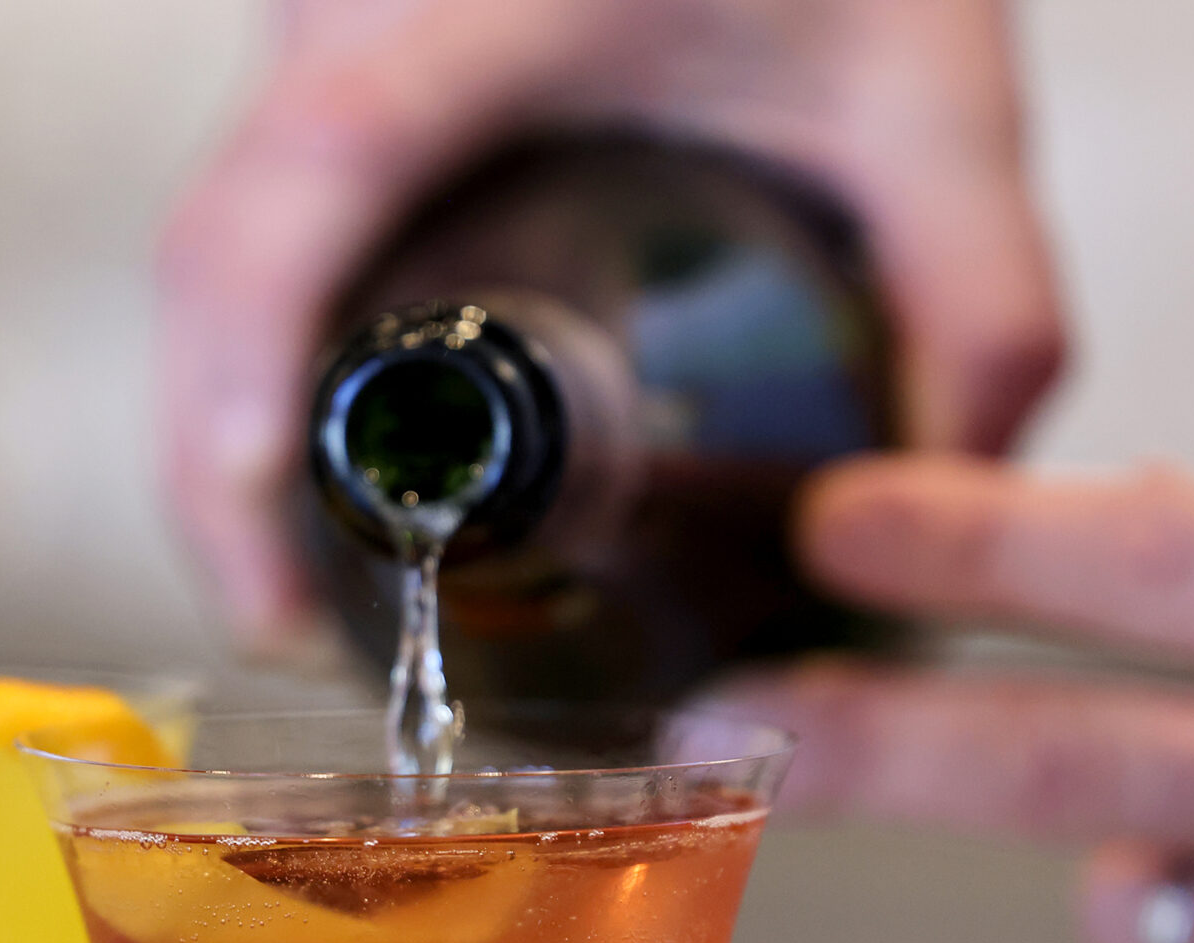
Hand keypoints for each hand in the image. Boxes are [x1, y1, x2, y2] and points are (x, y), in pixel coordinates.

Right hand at [160, 0, 1064, 645]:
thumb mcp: (930, 82)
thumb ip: (978, 289)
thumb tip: (934, 513)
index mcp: (482, 7)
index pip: (318, 169)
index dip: (256, 343)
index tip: (257, 491)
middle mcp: (358, 20)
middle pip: (217, 251)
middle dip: (222, 462)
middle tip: (296, 630)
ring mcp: (321, 57)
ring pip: (215, 258)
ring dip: (226, 433)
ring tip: (298, 595)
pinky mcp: (326, 101)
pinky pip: (250, 248)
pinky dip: (258, 377)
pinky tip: (335, 483)